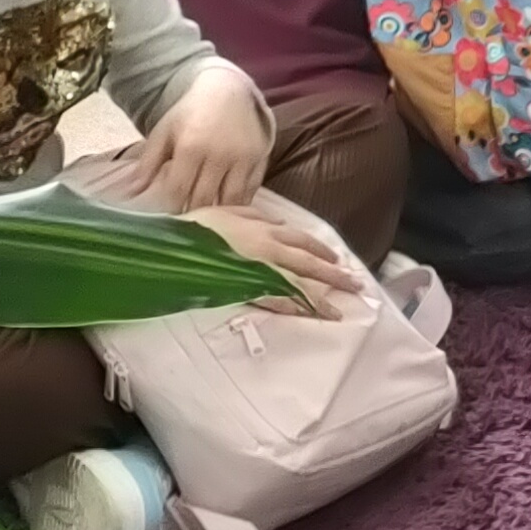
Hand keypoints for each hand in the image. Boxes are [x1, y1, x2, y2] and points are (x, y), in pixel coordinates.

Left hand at [108, 66, 271, 216]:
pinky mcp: (260, 161)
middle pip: (203, 200)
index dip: (170, 208)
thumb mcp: (164, 132)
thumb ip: (147, 163)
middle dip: (191, 215)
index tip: (165, 218)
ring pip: (230, 202)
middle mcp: (220, 154)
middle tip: (184, 223)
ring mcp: (243, 159)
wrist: (227, 91)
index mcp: (191, 146)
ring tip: (207, 221)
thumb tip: (130, 194)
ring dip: (218, 214)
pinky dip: (238, 204)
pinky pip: (250, 193)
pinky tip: (227, 208)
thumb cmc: (190, 114)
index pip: (178, 190)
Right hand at [199, 192, 372, 311]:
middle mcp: (269, 247)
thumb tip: (276, 221)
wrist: (174, 244)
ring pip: (299, 284)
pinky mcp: (249, 287)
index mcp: (264, 229)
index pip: (302, 240)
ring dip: (320, 299)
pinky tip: (307, 318)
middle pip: (310, 263)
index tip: (336, 261)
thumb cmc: (196, 227)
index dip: (321, 250)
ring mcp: (261, 268)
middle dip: (335, 276)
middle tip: (356, 286)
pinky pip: (277, 300)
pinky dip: (294, 309)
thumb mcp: (226, 211)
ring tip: (338, 312)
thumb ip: (252, 214)